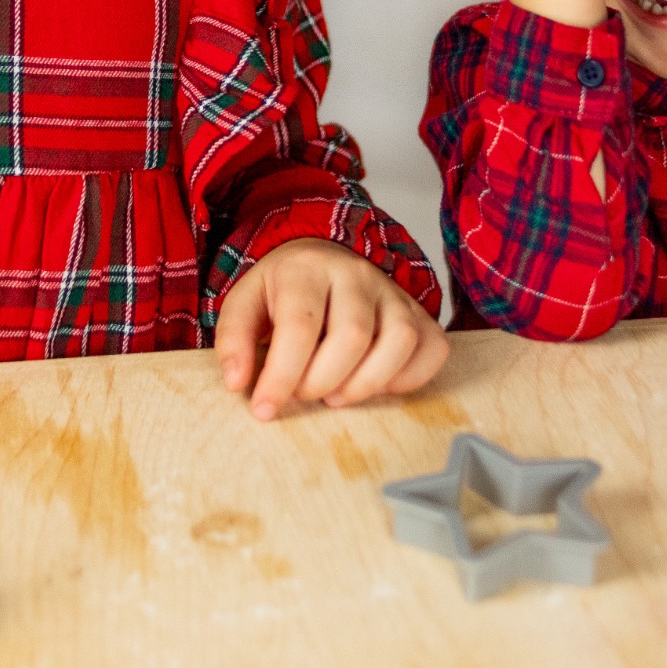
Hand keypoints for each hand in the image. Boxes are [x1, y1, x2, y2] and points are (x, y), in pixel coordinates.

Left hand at [214, 239, 448, 419]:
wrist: (321, 258)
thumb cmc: (283, 291)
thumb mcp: (245, 303)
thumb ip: (235, 340)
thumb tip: (238, 382)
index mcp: (306, 268)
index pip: (299, 326)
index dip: (282, 376)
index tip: (264, 409)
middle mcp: (355, 273)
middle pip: (352, 336)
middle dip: (322, 382)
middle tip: (303, 393)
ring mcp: (392, 291)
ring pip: (400, 340)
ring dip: (366, 384)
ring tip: (337, 394)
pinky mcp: (419, 311)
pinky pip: (432, 348)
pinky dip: (409, 378)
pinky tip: (377, 383)